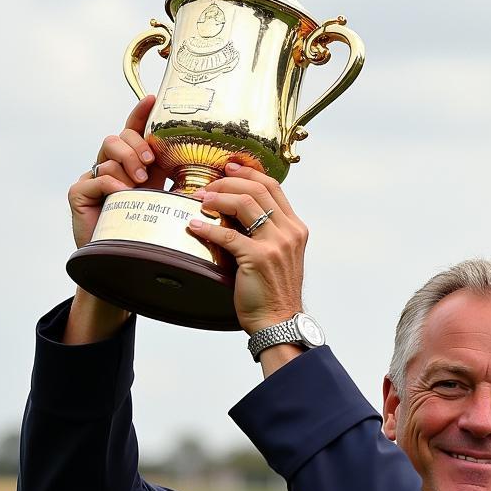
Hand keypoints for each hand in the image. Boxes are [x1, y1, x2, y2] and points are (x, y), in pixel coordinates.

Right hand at [64, 97, 168, 342]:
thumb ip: (183, 186)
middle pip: (121, 135)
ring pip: (107, 150)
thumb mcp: (172, 206)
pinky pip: (95, 177)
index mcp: (137, 167)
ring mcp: (94, 179)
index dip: (142, 114)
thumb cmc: (153, 238)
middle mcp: (114, 168)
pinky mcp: (80, 194)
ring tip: (141, 179)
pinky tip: (123, 191)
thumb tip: (220, 173)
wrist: (127, 269)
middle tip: (151, 162)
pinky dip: (112, 182)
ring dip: (126, 159)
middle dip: (137, 143)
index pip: (136, 132)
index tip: (153, 99)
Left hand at [186, 163, 307, 333]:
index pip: (273, 187)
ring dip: (217, 198)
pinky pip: (228, 235)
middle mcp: (289, 232)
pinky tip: (194, 226)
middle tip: (207, 186)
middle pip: (257, 190)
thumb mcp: (279, 256)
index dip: (248, 173)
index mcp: (295, 229)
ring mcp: (276, 245)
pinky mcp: (258, 259)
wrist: (279, 322)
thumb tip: (237, 214)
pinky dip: (208, 228)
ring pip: (244, 204)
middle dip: (228, 182)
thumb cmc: (273, 292)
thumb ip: (267, 234)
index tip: (228, 168)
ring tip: (200, 200)